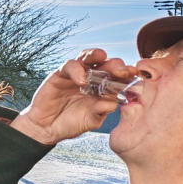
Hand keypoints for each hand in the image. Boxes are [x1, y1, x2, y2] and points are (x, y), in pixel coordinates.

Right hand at [10, 49, 136, 144]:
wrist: (47, 128)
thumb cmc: (70, 124)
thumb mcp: (90, 120)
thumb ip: (101, 111)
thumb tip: (113, 102)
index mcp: (104, 89)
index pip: (118, 78)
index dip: (127, 75)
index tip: (135, 76)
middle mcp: (92, 79)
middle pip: (107, 64)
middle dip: (116, 65)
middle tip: (121, 70)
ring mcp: (77, 75)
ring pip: (89, 57)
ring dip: (97, 55)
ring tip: (102, 58)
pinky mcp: (60, 74)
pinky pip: (70, 65)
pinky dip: (76, 70)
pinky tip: (80, 80)